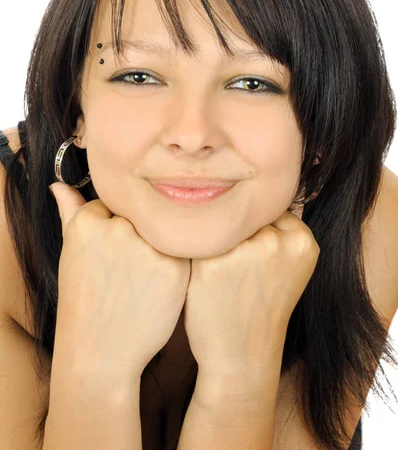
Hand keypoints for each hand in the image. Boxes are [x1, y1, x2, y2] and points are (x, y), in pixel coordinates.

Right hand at [49, 181, 190, 378]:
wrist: (100, 352)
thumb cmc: (84, 301)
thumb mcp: (72, 252)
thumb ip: (70, 212)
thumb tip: (58, 186)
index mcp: (89, 222)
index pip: (114, 202)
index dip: (116, 226)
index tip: (112, 251)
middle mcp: (119, 229)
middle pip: (140, 214)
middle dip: (138, 234)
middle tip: (129, 267)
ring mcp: (148, 247)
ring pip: (163, 230)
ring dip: (158, 246)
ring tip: (143, 278)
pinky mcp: (176, 267)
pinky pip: (182, 250)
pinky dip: (174, 263)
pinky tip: (159, 284)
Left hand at [183, 208, 319, 378]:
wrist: (241, 354)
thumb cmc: (261, 305)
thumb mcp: (288, 265)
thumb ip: (278, 230)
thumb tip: (252, 186)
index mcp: (302, 242)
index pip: (270, 209)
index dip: (255, 228)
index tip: (250, 251)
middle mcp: (275, 242)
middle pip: (246, 214)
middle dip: (236, 231)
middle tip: (233, 260)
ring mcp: (243, 252)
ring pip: (221, 222)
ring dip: (213, 236)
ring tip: (218, 266)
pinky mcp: (209, 263)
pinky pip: (197, 237)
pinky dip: (194, 248)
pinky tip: (199, 268)